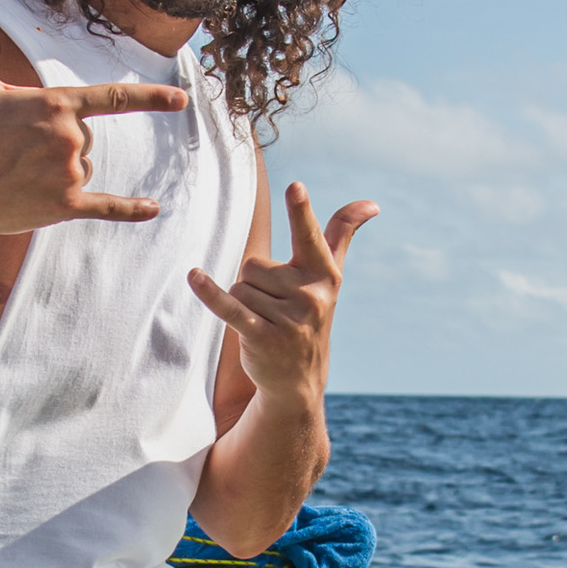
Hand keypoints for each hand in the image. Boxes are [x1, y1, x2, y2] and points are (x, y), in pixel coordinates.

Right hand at [0, 0, 188, 235]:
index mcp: (56, 103)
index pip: (114, 99)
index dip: (152, 99)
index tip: (181, 100)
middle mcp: (70, 137)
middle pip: (86, 140)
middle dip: (59, 144)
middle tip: (17, 152)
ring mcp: (69, 172)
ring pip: (84, 169)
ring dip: (60, 172)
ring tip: (20, 175)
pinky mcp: (64, 204)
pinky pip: (106, 206)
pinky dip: (130, 209)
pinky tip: (153, 209)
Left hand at [188, 180, 375, 409]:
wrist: (299, 380)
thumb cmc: (311, 315)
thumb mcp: (329, 277)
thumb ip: (342, 235)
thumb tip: (371, 203)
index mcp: (325, 274)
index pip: (310, 236)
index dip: (301, 212)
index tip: (295, 187)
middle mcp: (310, 295)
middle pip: (253, 264)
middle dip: (255, 284)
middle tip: (275, 308)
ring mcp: (287, 319)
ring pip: (239, 286)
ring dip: (244, 303)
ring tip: (265, 322)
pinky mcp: (262, 337)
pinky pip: (229, 307)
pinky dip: (211, 294)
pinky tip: (195, 277)